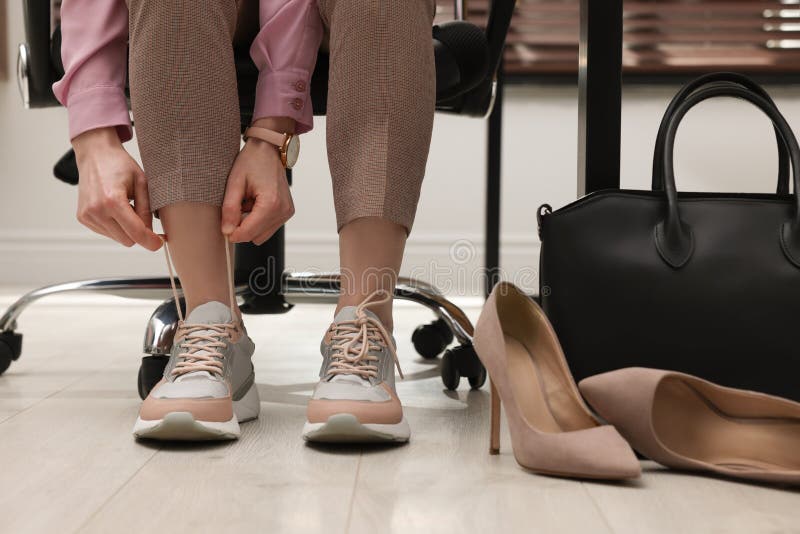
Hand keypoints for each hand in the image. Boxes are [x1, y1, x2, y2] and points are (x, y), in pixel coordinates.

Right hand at [72, 127, 161, 250]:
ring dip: (126, 229)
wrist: (95, 154)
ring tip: (126, 206)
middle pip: (128, 240)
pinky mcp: (82, 217)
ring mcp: (87, 215)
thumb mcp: (142, 183)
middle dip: (139, 232)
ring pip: (118, 238)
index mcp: (113, 201)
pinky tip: (114, 208)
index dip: (151, 241)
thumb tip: (151, 233)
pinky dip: (115, 225)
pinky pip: (107, 232)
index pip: (136, 233)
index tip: (159, 242)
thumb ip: (146, 210)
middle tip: (142, 214)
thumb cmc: (119, 165)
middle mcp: (97, 211)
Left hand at [221, 124, 294, 244]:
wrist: (268, 149)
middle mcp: (283, 210)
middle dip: (242, 226)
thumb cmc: (252, 161)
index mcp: (271, 204)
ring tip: (248, 203)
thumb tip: (227, 231)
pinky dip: (258, 220)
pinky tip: (256, 204)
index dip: (232, 232)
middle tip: (237, 206)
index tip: (224, 223)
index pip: (248, 233)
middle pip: (254, 237)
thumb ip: (230, 209)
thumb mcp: (234, 182)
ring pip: (261, 235)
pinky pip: (268, 227)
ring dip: (250, 224)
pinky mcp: (287, 212)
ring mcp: (287, 212)